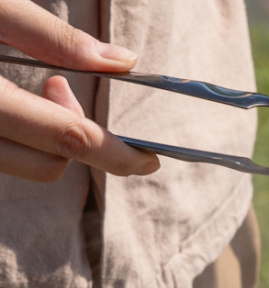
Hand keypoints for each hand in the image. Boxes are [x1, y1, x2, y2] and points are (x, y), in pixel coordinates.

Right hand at [0, 0, 159, 180]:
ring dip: (50, 137)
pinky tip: (20, 101)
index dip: (116, 154)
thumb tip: (123, 61)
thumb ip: (50, 36)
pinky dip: (28, 137)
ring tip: (41, 84)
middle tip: (62, 84)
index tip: (149, 157)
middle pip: (50, 165)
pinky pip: (10, 154)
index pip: (67, 139)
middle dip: (78, 138)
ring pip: (29, 165)